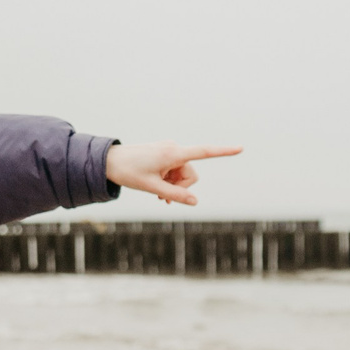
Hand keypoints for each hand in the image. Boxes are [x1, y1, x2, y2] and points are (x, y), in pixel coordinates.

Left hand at [104, 141, 243, 207]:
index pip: (204, 152)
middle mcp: (174, 149)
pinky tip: (158, 187)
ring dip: (174, 185)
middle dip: (182, 187)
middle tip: (163, 197)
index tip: (241, 148)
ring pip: (183, 174)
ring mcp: (169, 151)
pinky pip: (175, 170)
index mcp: (173, 154)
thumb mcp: (152, 188)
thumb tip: (195, 201)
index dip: (223, 152)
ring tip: (157, 192)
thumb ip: (175, 195)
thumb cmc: (128, 172)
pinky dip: (170, 180)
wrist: (108, 161)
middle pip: (192, 174)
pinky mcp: (164, 154)